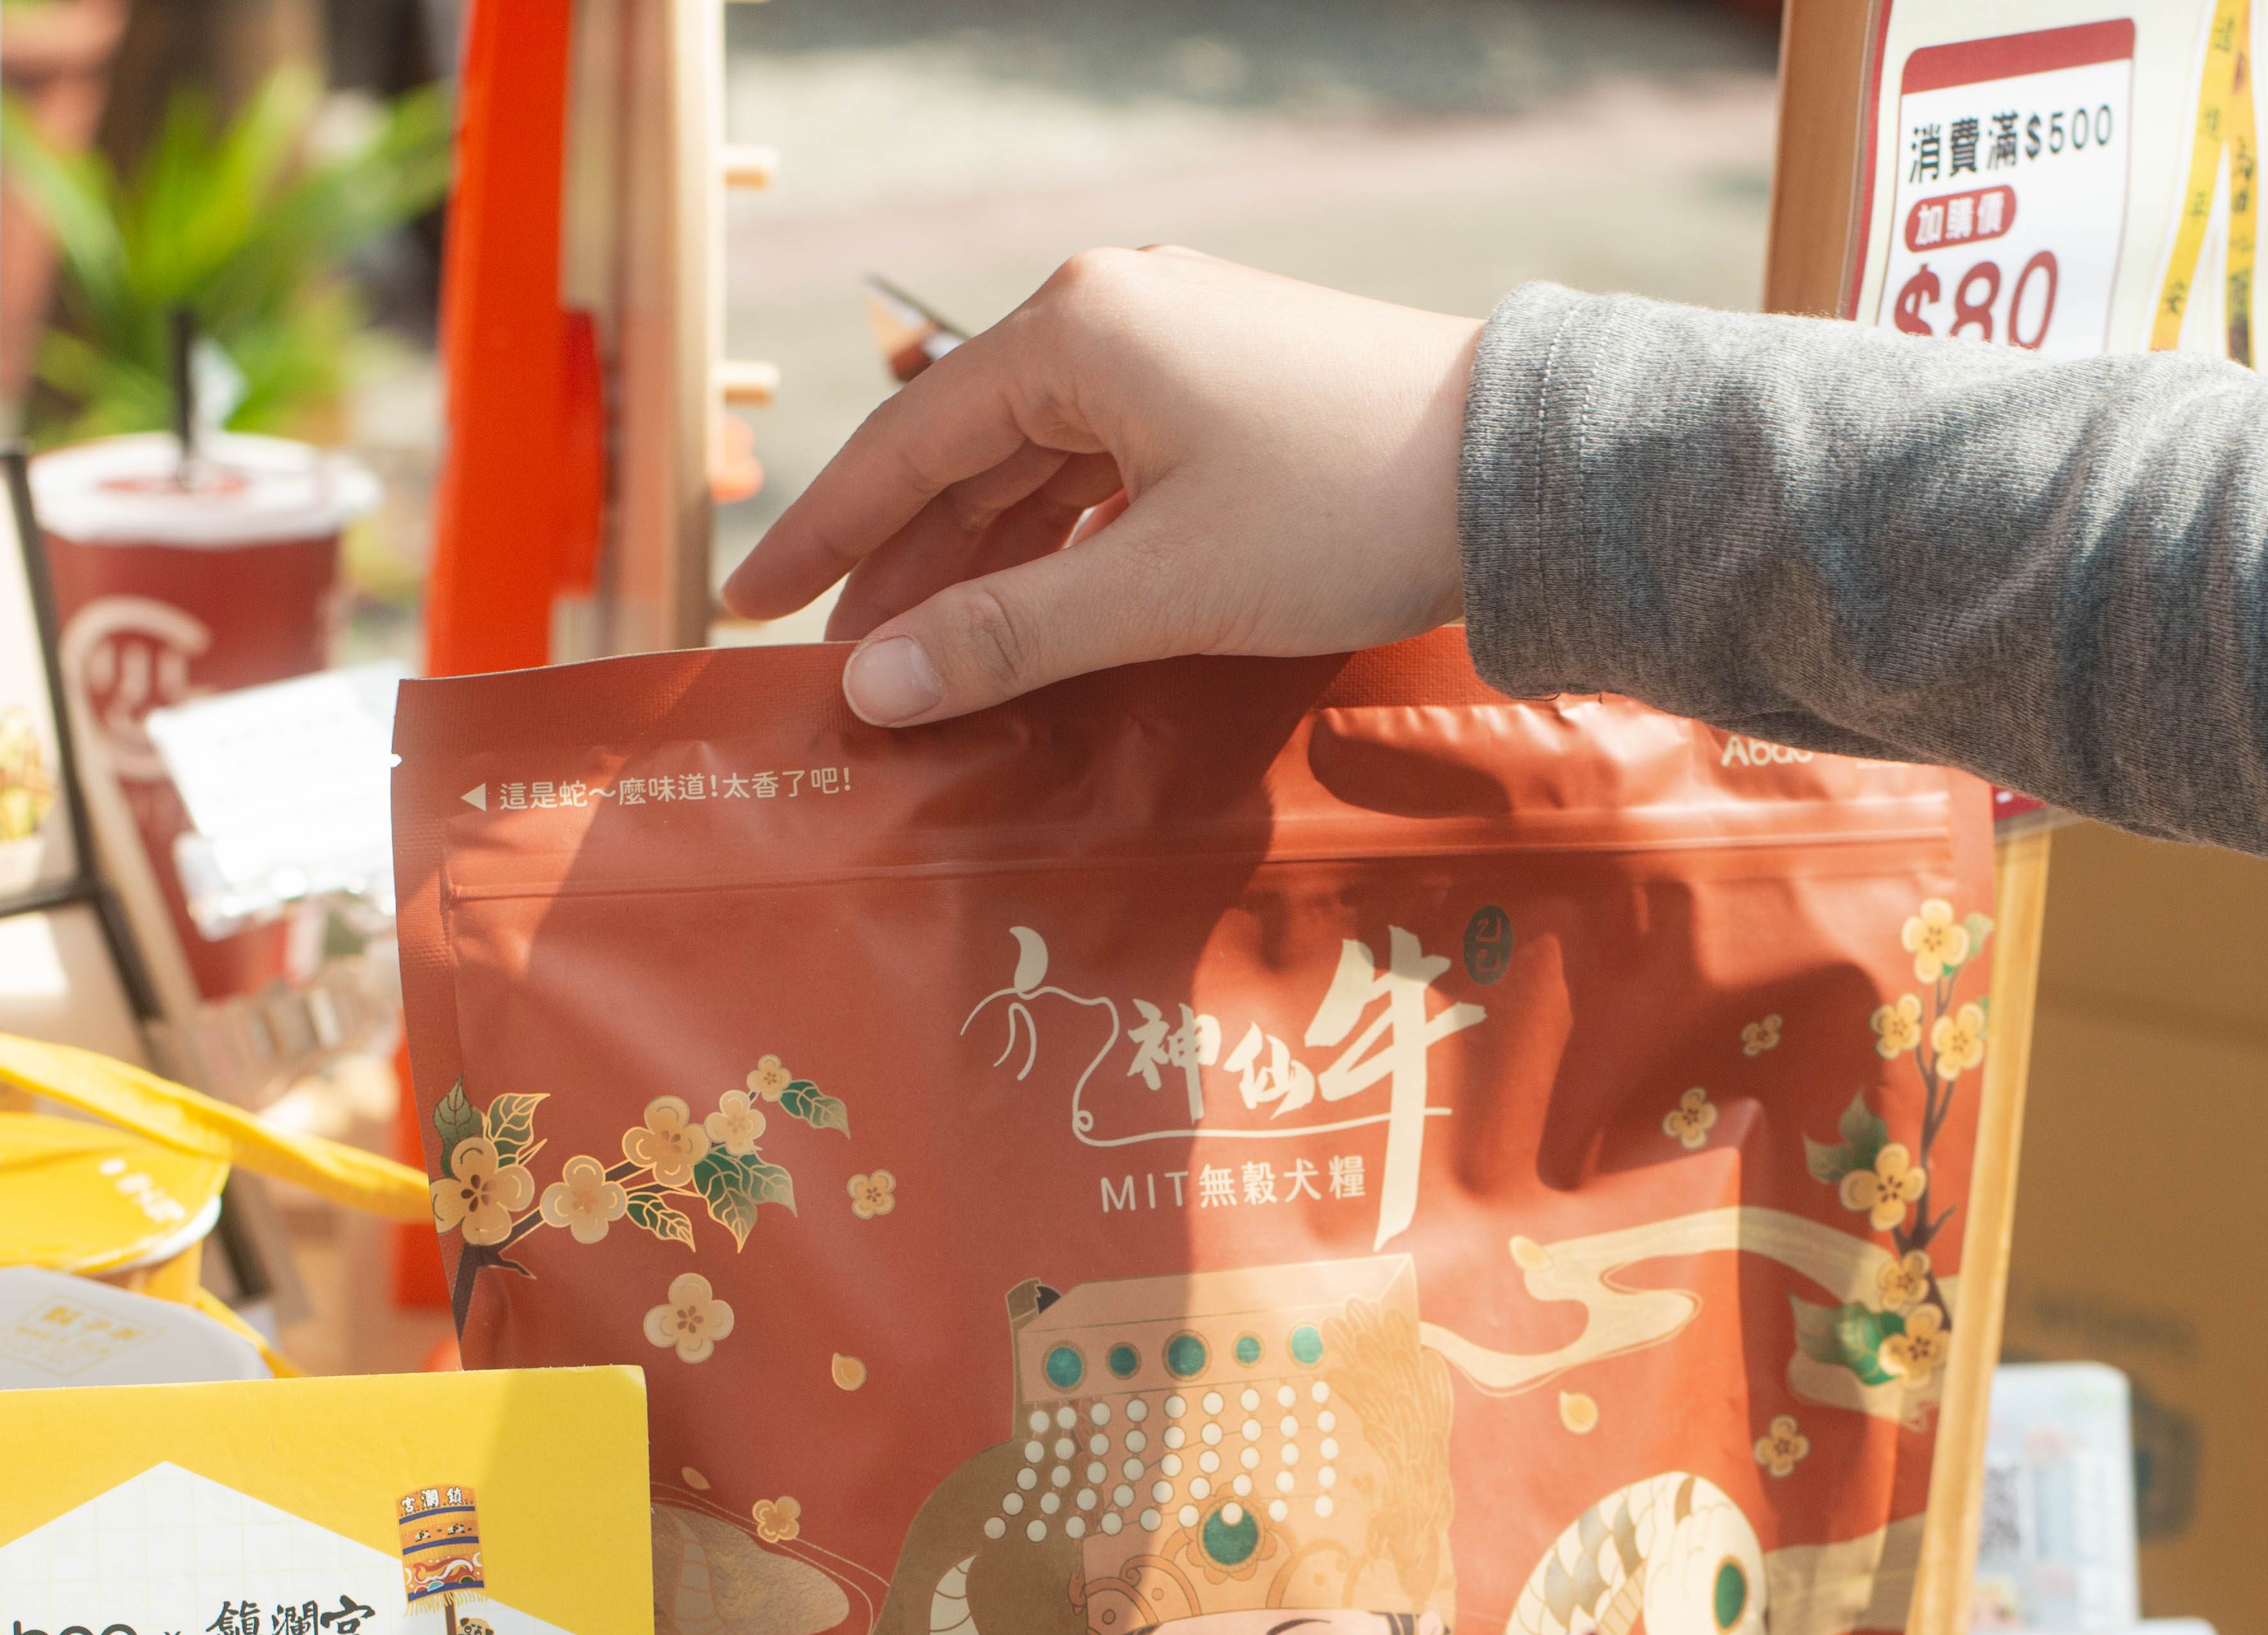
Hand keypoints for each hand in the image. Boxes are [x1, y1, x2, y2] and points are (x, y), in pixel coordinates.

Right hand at [716, 248, 1477, 726]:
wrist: (1519, 473)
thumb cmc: (1342, 511)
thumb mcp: (1157, 588)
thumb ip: (1004, 635)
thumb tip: (872, 687)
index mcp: (1075, 330)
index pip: (905, 445)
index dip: (824, 538)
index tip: (748, 608)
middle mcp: (1113, 313)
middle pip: (964, 455)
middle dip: (902, 570)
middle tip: (844, 675)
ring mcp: (1176, 347)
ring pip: (1036, 468)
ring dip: (983, 567)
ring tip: (931, 669)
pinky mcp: (1229, 390)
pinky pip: (1105, 470)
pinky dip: (1061, 546)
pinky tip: (1038, 619)